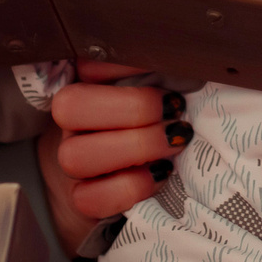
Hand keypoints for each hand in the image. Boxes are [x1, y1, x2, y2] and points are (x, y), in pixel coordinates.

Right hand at [34, 61, 188, 256]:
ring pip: (76, 155)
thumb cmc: (146, 124)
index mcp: (84, 82)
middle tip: (175, 109)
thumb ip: (161, 77)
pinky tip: (160, 174)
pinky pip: (90, 198)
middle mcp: (70, 121)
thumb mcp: (150, 93)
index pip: (88, 62)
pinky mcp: (78, 200)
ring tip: (175, 143)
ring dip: (136, 147)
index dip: (124, 61)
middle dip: (133, 107)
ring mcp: (68, 161)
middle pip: (72, 107)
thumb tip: (194, 71)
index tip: (167, 62)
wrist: (112, 179)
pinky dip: (131, 187)